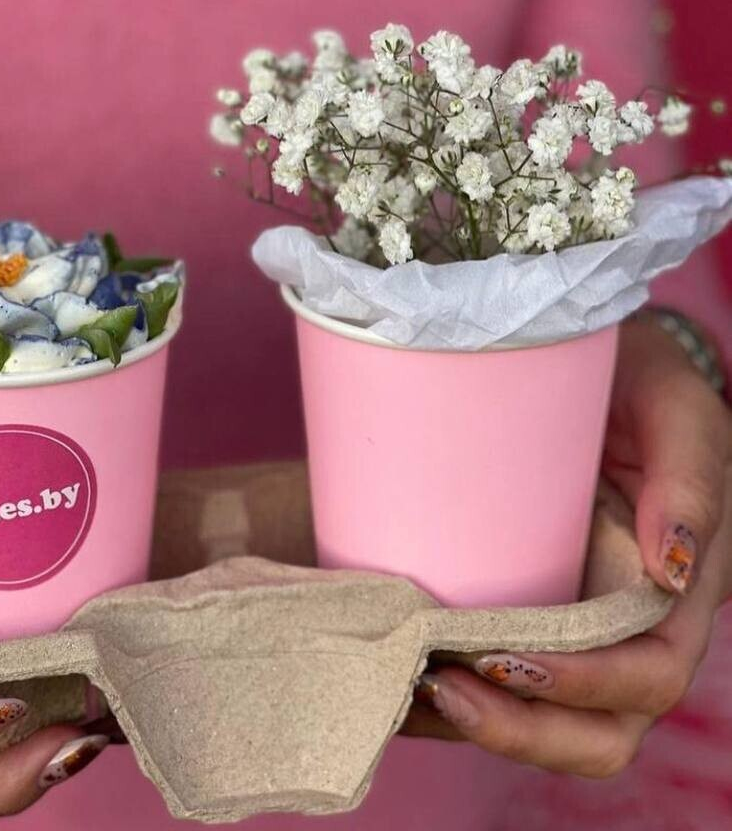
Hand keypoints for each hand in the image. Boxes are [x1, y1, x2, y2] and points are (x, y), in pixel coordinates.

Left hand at [404, 317, 731, 776]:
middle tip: (443, 686)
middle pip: (598, 729)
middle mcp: (631, 624)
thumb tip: (671, 570)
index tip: (504, 657)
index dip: (582, 685)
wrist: (590, 359)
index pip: (648, 675)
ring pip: (548, 723)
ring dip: (486, 724)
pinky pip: (499, 679)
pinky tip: (400, 677)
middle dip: (522, 728)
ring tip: (417, 689)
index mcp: (679, 589)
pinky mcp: (526, 606)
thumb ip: (689, 477)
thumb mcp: (673, 405)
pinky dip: (454, 698)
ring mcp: (575, 620)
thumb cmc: (639, 376)